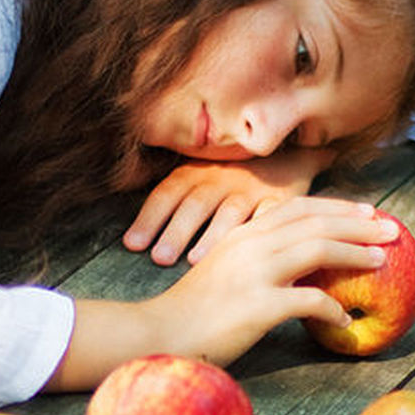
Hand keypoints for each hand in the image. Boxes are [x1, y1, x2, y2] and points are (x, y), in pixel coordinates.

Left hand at [123, 147, 336, 265]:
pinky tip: (250, 250)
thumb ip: (171, 199)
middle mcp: (221, 178)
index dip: (149, 218)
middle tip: (160, 258)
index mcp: (195, 173)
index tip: (133, 245)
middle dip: (177, 231)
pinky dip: (260, 229)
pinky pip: (272, 214)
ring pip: (230, 211)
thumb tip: (130, 235)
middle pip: (196, 204)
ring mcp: (252, 188)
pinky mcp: (282, 198)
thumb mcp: (200, 175)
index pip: (167, 194)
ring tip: (196, 262)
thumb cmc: (231, 176)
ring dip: (212, 236)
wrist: (285, 152)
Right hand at [149, 196, 398, 366]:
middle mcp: (250, 244)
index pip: (298, 208)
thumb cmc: (193, 312)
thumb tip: (300, 267)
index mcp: (243, 234)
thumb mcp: (225, 271)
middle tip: (392, 230)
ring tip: (382, 263)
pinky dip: (332, 310)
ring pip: (317, 249)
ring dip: (355, 254)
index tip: (368, 214)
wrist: (158, 335)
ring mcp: (254, 273)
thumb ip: (257, 260)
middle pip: (315, 222)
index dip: (337, 208)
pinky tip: (345, 321)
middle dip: (359, 225)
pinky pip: (309, 302)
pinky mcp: (257, 306)